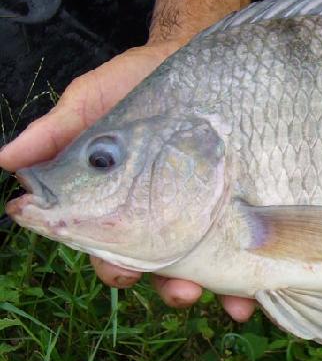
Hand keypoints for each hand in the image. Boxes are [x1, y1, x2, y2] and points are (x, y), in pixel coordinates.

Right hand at [0, 40, 257, 321]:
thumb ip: (58, 132)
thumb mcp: (95, 99)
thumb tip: (6, 162)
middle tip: (182, 289)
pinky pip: (248, 248)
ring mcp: (204, 217)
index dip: (116, 265)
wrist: (204, 62)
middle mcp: (160, 219)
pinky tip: (258, 288)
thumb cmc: (140, 82)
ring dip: (216, 288)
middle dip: (170, 286)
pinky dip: (251, 274)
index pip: (110, 249)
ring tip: (231, 298)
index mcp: (120, 204)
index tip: (126, 269)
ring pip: (206, 266)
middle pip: (162, 270)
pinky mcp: (242, 208)